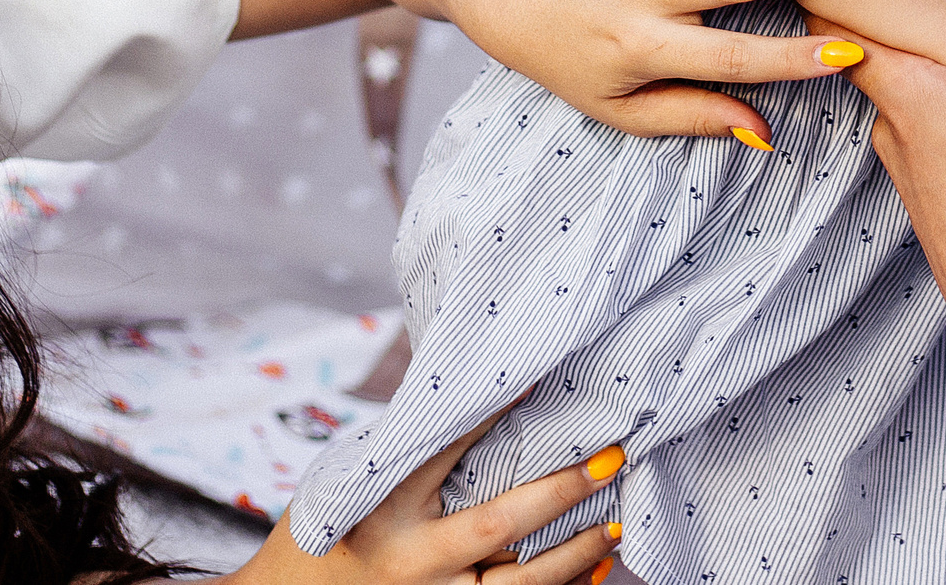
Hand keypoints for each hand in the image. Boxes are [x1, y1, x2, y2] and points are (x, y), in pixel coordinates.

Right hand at [229, 408, 619, 584]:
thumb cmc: (328, 530)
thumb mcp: (355, 478)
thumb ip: (409, 449)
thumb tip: (479, 393)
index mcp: (383, 504)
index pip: (447, 448)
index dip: (492, 412)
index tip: (537, 381)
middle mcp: (411, 558)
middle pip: (501, 523)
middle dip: (562, 489)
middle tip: (612, 457)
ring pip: (521, 582)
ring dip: (577, 550)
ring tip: (617, 518)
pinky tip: (594, 566)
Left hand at [843, 0, 945, 364]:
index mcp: (908, 94)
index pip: (839, 23)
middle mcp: (893, 129)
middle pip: (876, 55)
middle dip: (877, 16)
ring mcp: (908, 168)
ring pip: (908, 97)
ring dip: (921, 66)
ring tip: (931, 25)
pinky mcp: (932, 198)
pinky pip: (929, 133)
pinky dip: (942, 108)